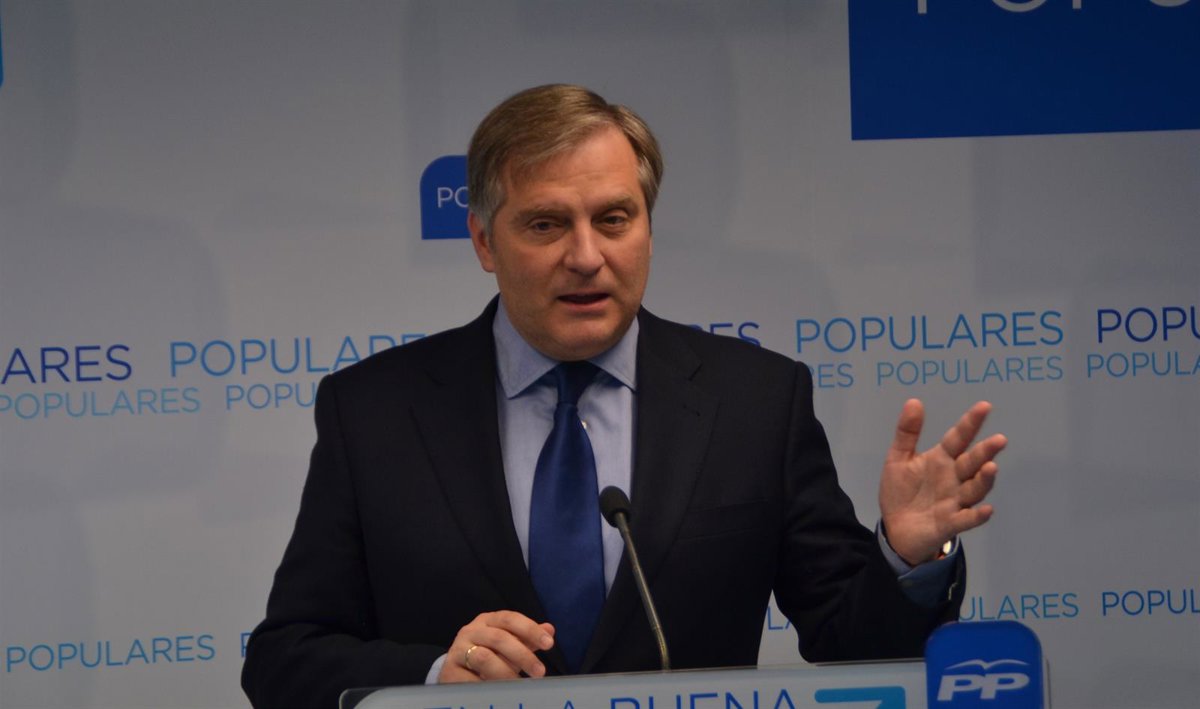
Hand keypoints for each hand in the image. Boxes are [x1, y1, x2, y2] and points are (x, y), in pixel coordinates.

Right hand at [437, 611, 554, 682]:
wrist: (455, 669)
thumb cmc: (488, 653)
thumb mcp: (508, 644)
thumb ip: (526, 638)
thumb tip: (550, 629)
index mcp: (488, 620)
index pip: (510, 619)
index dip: (530, 629)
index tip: (549, 644)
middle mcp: (471, 631)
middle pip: (499, 638)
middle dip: (522, 655)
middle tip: (540, 672)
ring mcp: (458, 650)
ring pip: (484, 658)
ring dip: (505, 672)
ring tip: (519, 684)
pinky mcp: (449, 670)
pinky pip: (469, 679)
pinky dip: (486, 685)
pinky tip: (498, 692)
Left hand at [879, 399, 1006, 565]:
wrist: (895, 528)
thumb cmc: (902, 491)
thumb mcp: (898, 459)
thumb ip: (907, 433)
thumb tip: (914, 401)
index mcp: (941, 460)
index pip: (958, 438)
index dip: (970, 423)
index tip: (984, 406)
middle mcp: (953, 478)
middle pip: (972, 463)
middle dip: (985, 452)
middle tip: (999, 440)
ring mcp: (954, 501)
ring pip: (974, 489)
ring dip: (984, 479)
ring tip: (991, 467)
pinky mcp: (950, 523)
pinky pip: (966, 519)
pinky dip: (976, 515)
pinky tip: (986, 509)